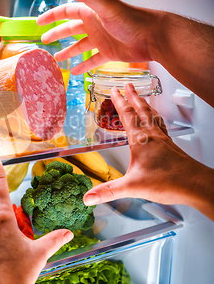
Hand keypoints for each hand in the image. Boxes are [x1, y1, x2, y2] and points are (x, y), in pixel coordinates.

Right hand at [37, 0, 162, 74]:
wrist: (153, 36)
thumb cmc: (131, 20)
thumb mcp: (105, 6)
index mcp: (90, 11)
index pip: (66, 11)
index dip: (52, 16)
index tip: (38, 22)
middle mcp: (94, 24)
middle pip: (70, 29)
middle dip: (56, 33)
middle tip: (44, 40)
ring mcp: (101, 39)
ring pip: (79, 46)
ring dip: (68, 52)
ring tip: (56, 59)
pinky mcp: (109, 53)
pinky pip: (92, 60)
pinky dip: (83, 66)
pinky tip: (75, 72)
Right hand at [83, 84, 213, 220]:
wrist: (195, 184)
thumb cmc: (168, 182)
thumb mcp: (132, 187)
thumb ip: (108, 191)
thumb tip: (88, 197)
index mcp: (141, 140)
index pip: (127, 115)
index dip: (119, 101)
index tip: (114, 90)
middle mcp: (153, 136)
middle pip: (141, 110)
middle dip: (133, 97)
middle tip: (128, 85)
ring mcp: (163, 140)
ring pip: (152, 116)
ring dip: (145, 105)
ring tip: (141, 98)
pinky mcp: (171, 147)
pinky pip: (160, 126)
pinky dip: (155, 119)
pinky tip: (155, 124)